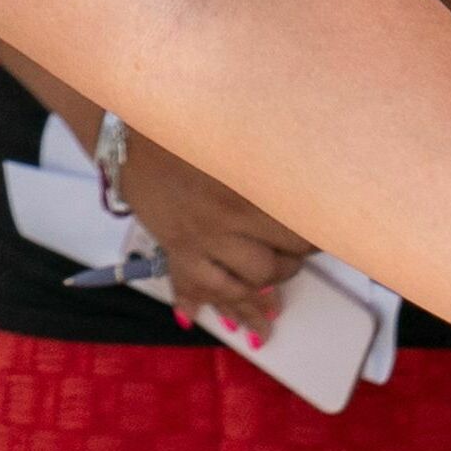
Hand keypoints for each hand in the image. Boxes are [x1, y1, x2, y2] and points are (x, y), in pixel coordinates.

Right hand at [117, 131, 312, 340]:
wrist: (130, 135)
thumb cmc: (189, 132)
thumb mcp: (239, 146)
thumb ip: (271, 172)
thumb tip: (308, 186)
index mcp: (244, 197)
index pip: (295, 236)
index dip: (313, 242)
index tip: (320, 239)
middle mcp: (222, 227)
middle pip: (270, 268)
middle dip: (287, 268)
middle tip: (294, 260)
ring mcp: (196, 244)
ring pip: (237, 288)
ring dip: (257, 298)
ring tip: (272, 304)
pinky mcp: (174, 250)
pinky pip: (194, 288)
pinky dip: (205, 304)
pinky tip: (214, 319)